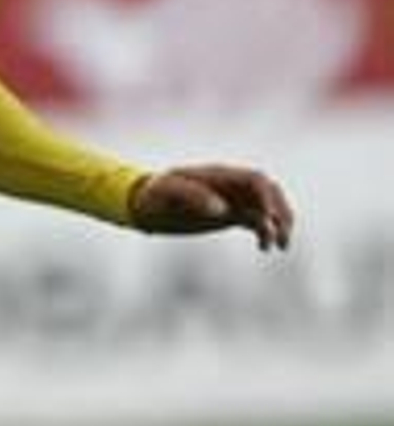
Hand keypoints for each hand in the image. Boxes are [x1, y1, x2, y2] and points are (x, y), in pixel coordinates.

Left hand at [129, 164, 293, 250]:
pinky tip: (264, 249)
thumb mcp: (166, 192)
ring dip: (280, 224)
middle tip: (280, 238)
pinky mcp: (228, 214)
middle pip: (269, 192)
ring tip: (279, 247)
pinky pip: (256, 220)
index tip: (268, 221)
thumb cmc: (153, 195)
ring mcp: (230, 199)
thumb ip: (191, 195)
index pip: (255, 179)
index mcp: (218, 176)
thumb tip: (221, 207)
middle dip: (281, 212)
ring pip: (267, 207)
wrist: (143, 203)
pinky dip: (267, 232)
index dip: (268, 198)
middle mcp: (229, 186)